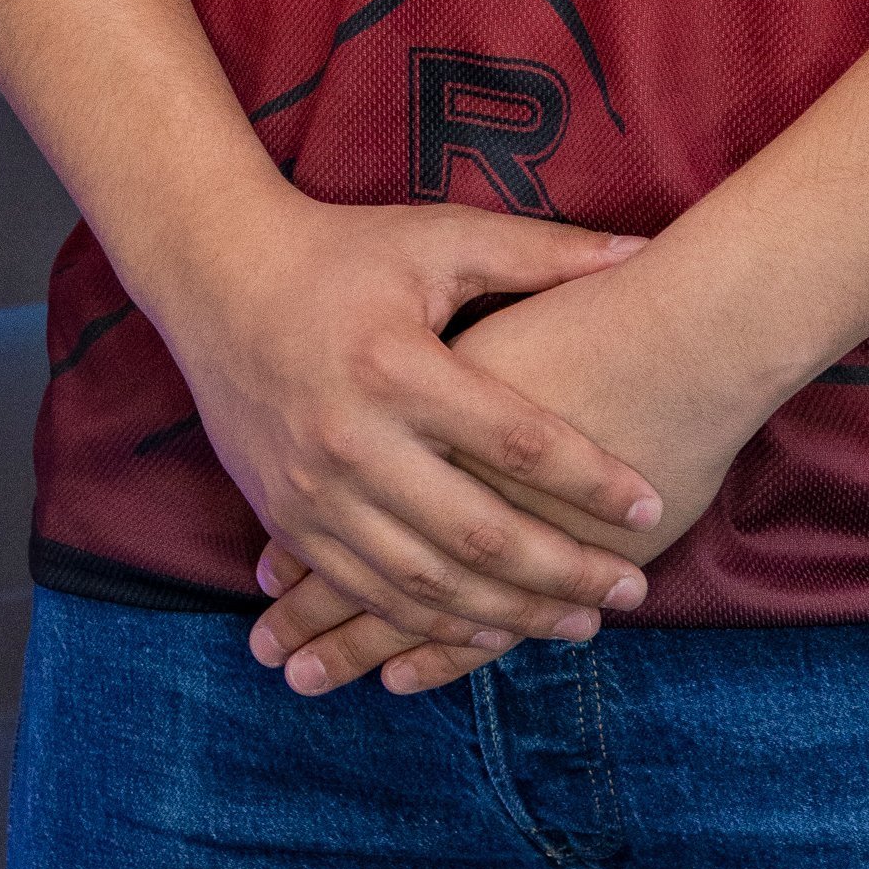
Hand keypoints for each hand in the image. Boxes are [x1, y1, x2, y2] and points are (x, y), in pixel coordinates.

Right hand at [148, 193, 667, 660]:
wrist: (218, 276)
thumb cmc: (342, 250)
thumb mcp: (437, 238)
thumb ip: (540, 253)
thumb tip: (640, 249)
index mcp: (398, 365)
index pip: (516, 442)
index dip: (591, 480)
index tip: (650, 503)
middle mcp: (353, 439)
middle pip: (478, 535)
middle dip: (563, 573)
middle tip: (631, 592)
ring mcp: (314, 489)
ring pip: (425, 584)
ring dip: (509, 615)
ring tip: (578, 623)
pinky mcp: (288, 518)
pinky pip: (368, 591)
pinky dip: (430, 624)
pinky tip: (488, 631)